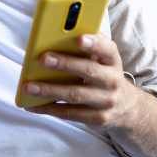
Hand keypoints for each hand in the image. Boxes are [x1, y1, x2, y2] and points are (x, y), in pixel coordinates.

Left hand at [23, 34, 139, 132]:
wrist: (126, 107)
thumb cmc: (105, 75)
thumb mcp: (104, 60)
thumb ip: (89, 49)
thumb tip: (57, 38)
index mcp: (113, 61)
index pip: (107, 49)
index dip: (94, 43)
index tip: (78, 38)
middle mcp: (113, 80)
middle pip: (88, 71)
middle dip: (65, 64)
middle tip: (43, 59)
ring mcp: (106, 101)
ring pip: (76, 95)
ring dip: (50, 90)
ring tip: (29, 86)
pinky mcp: (97, 118)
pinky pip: (70, 114)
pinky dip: (49, 109)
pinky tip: (33, 105)